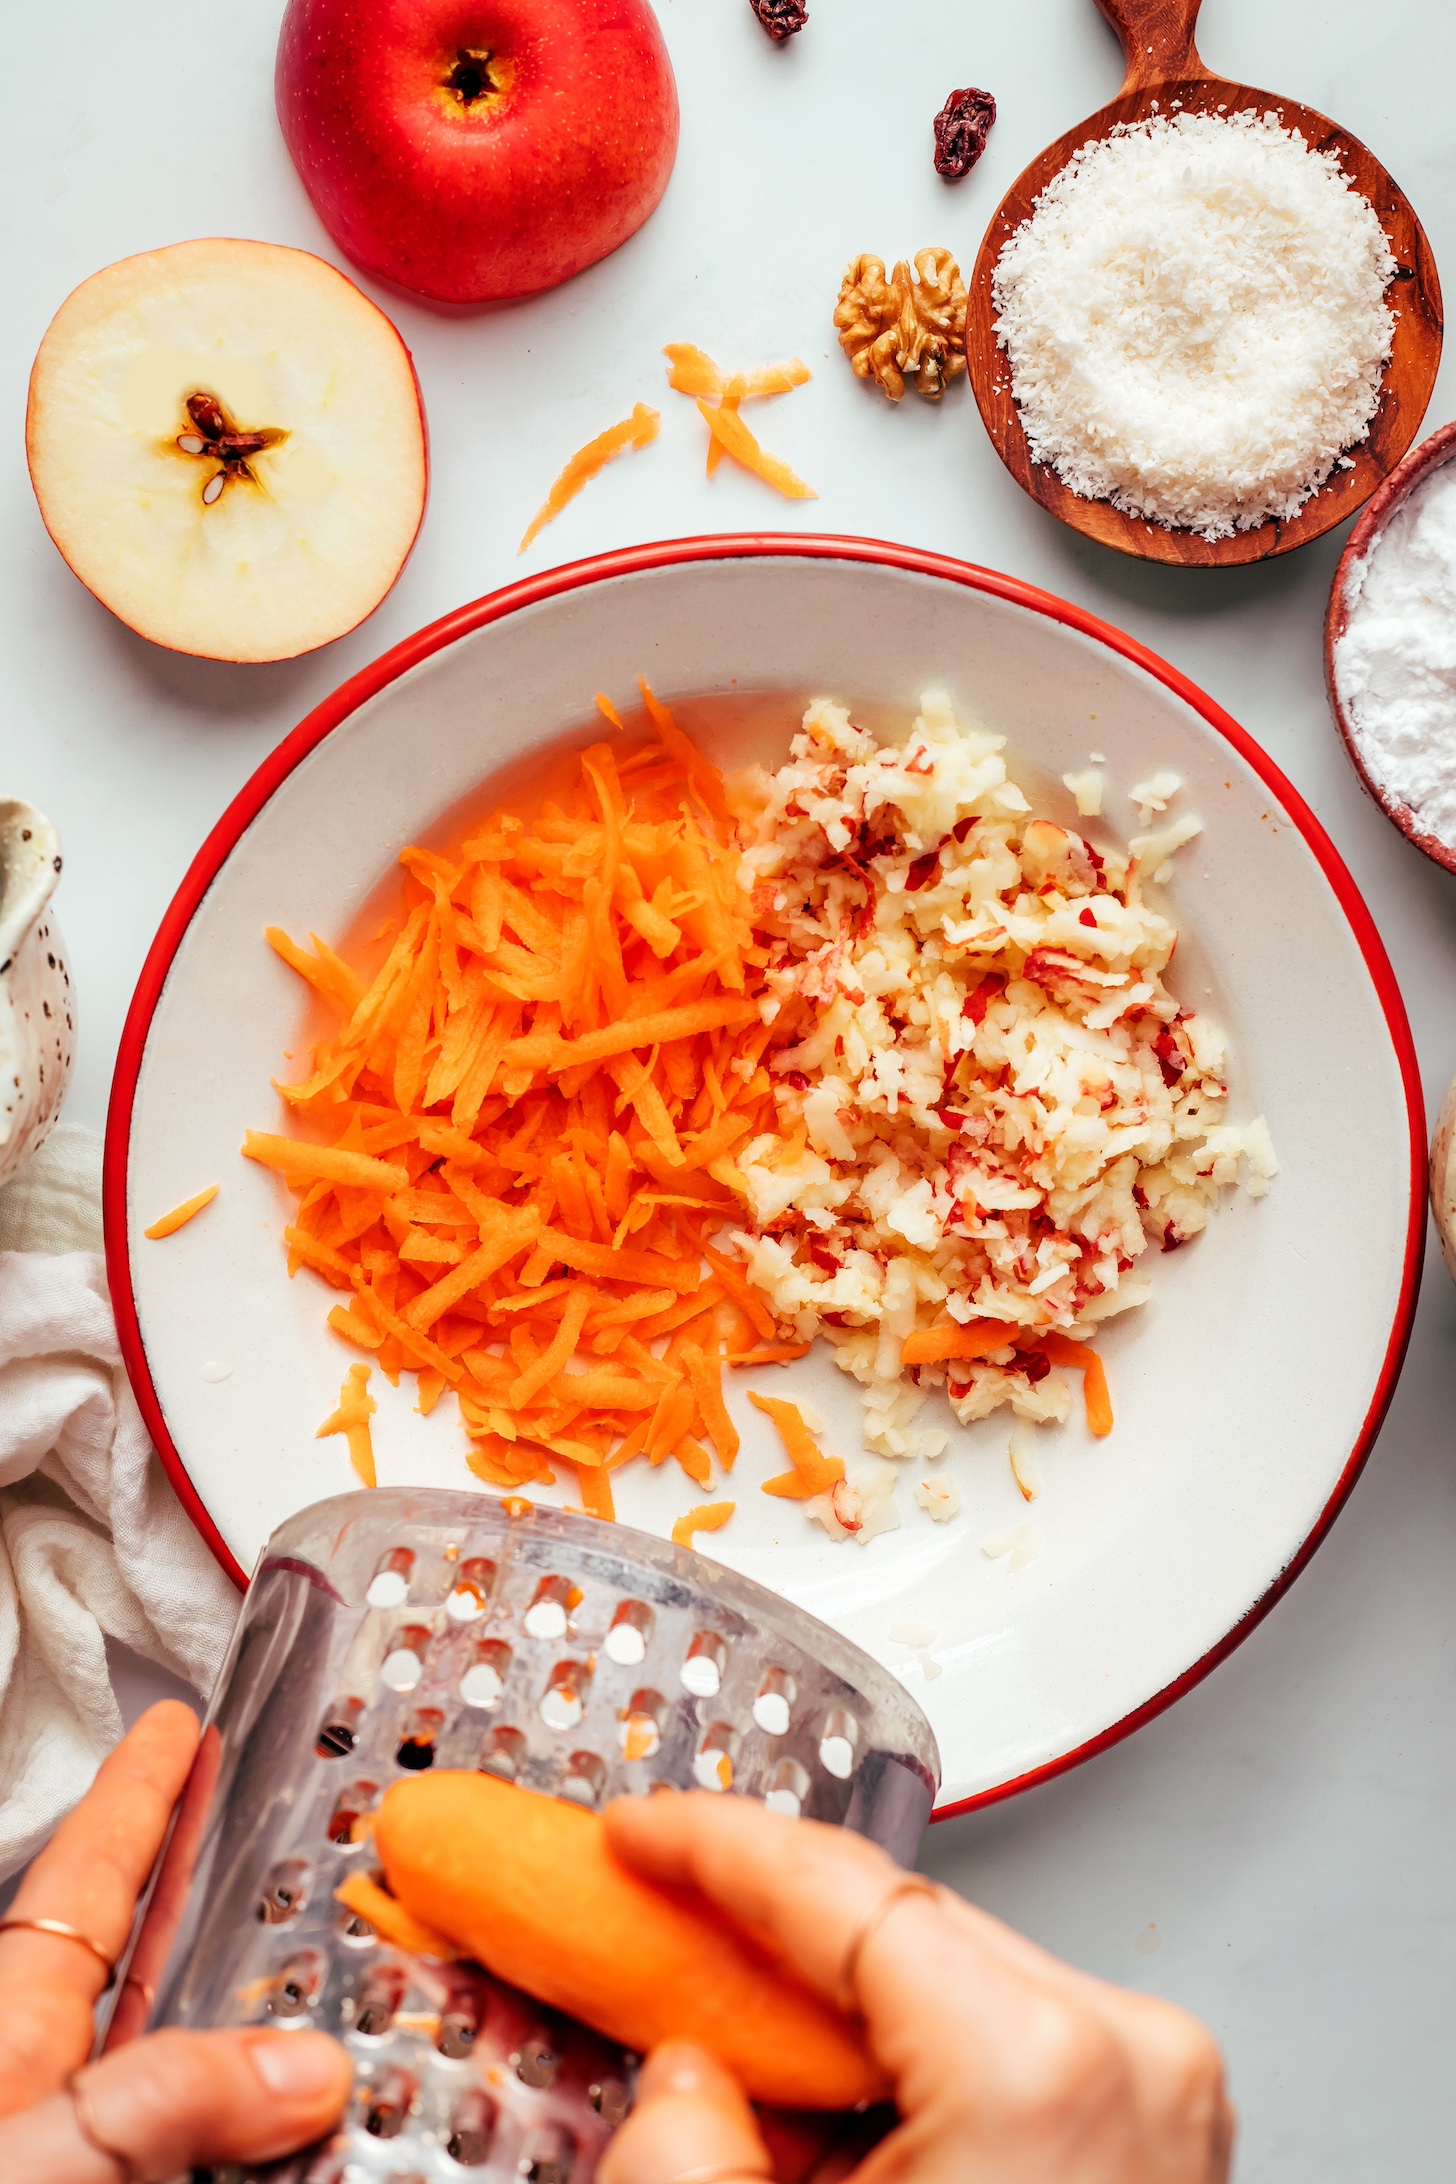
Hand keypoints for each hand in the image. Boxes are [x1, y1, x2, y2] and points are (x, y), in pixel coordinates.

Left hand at [0, 1701, 350, 2181]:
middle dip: (217, 1901)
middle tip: (284, 1833)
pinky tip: (331, 2143)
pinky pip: (208, 2158)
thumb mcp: (37, 2163)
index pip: (88, 1881)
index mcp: (7, 2036)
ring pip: (190, 2082)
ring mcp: (75, 2158)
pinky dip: (267, 2146)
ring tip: (353, 2003)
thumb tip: (303, 2065)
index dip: (140, 1798)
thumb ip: (158, 2106)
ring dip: (270, 2049)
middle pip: (147, 1971)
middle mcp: (42, 2098)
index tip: (177, 1728)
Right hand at [599, 1793, 1232, 2183]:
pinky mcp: (1162, 2141)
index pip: (846, 1890)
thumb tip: (684, 2078)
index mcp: (1036, 2066)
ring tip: (733, 2050)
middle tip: (654, 1920)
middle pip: (903, 1929)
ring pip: (952, 1983)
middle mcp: (1129, 2057)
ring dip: (836, 2010)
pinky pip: (1006, 2051)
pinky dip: (908, 2069)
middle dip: (769, 1933)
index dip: (716, 1844)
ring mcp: (1163, 2096)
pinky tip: (829, 2114)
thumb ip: (685, 2153)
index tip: (640, 1831)